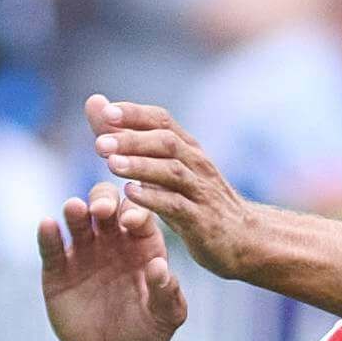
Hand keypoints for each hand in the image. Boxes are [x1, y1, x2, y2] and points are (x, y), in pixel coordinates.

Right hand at [38, 180, 188, 340]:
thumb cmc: (147, 334)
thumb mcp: (165, 317)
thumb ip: (167, 293)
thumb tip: (161, 267)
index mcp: (143, 245)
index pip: (139, 216)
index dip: (136, 213)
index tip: (132, 221)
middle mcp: (113, 241)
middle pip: (106, 206)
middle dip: (104, 201)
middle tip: (102, 210)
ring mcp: (84, 252)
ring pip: (78, 221)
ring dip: (76, 211)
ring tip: (74, 208)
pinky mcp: (58, 270)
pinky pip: (52, 247)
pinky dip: (48, 235)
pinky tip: (47, 225)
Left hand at [89, 95, 260, 278]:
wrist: (244, 237)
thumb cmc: (197, 200)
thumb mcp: (166, 169)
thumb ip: (129, 138)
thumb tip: (96, 103)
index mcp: (187, 148)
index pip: (162, 121)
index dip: (135, 114)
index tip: (105, 111)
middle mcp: (196, 164)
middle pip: (166, 142)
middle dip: (132, 140)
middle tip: (99, 143)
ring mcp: (201, 191)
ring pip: (172, 171)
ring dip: (140, 166)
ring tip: (110, 164)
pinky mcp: (202, 220)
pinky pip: (177, 205)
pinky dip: (153, 198)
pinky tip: (130, 194)